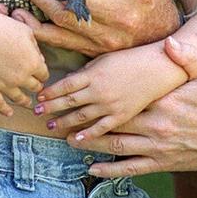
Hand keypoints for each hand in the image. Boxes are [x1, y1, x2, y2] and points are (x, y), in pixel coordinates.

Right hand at [0, 12, 48, 117]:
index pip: (44, 74)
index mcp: (34, 63)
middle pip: (34, 87)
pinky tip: (9, 113)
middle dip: (36, 86)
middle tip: (35, 87)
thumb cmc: (3, 27)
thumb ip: (35, 48)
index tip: (40, 74)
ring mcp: (5, 86)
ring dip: (25, 101)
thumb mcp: (27, 32)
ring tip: (27, 103)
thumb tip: (39, 59)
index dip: (42, 74)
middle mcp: (22, 78)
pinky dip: (5, 111)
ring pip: (20, 99)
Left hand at [35, 47, 174, 138]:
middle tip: (36, 113)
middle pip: (69, 101)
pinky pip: (101, 128)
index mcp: (95, 73)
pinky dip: (87, 135)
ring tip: (51, 126)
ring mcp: (110, 105)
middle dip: (51, 107)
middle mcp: (99, 90)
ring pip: (81, 116)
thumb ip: (88, 70)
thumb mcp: (107, 58)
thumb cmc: (133, 58)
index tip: (40, 96)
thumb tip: (71, 79)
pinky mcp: (122, 115)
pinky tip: (76, 139)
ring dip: (64, 121)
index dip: (51, 91)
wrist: (160, 67)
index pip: (66, 84)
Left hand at [71, 37, 196, 177]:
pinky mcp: (162, 164)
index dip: (100, 96)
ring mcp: (158, 149)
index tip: (79, 91)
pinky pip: (132, 169)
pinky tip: (92, 168)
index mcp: (164, 104)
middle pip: (114, 124)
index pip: (124, 99)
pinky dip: (111, 170)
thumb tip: (170, 42)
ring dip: (92, 144)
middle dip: (87, 121)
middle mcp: (157, 128)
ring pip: (117, 147)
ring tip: (68, 140)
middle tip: (62, 119)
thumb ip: (188, 57)